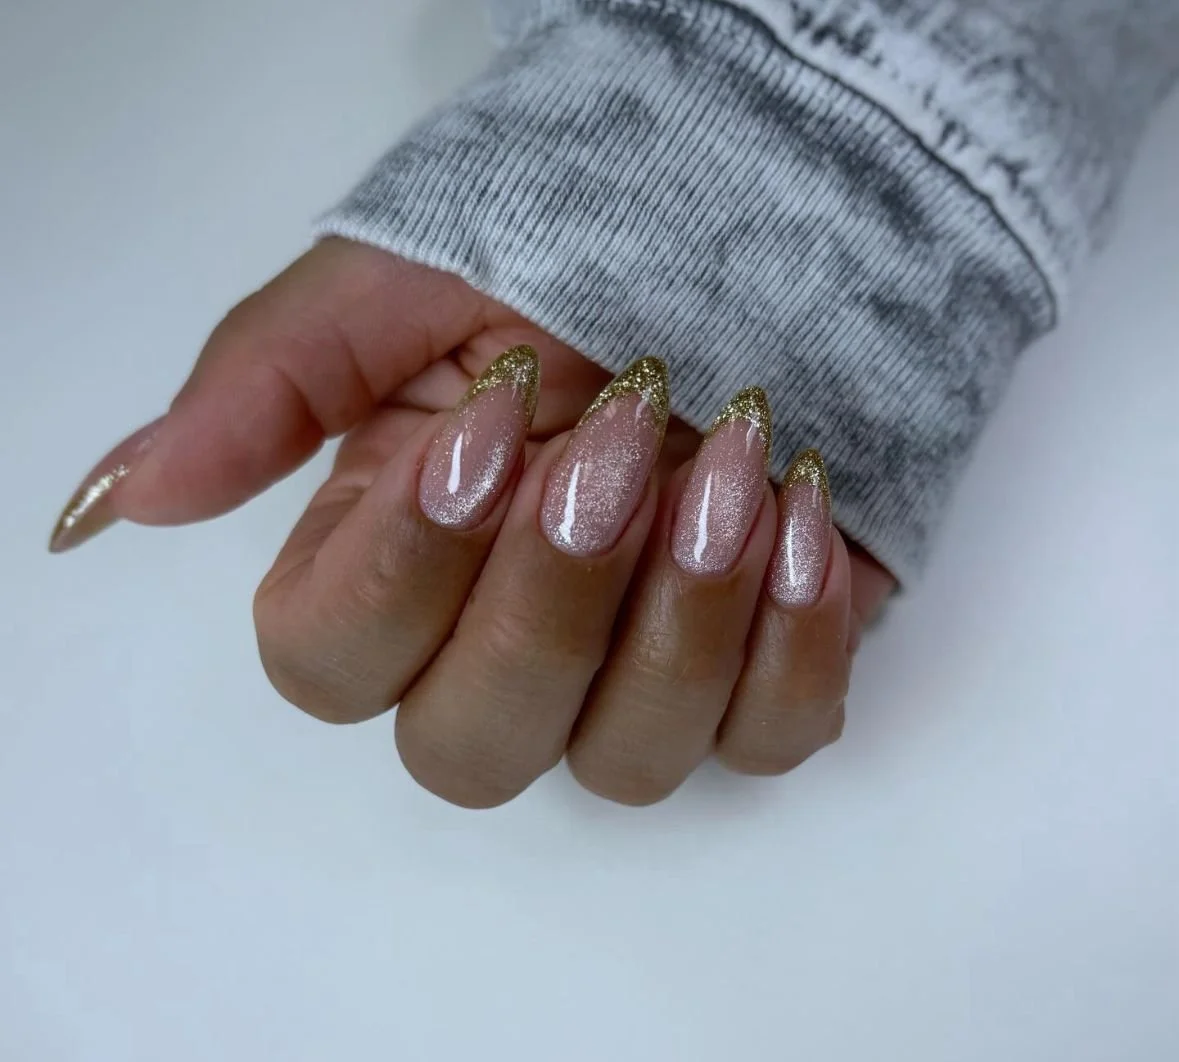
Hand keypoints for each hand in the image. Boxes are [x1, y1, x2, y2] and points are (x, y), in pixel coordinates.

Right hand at [50, 239, 894, 805]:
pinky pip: (771, 738)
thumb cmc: (557, 250)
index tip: (492, 422)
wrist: (733, 227)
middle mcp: (495, 651)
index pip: (333, 661)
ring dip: (680, 617)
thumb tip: (127, 499)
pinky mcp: (755, 677)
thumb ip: (265, 389)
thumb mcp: (399, 291)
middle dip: (548, 603)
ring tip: (734, 463)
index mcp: (386, 563)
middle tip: (623, 445)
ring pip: (622, 763)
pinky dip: (790, 642)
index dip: (404, 569)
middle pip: (471, 749)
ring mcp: (629, 681)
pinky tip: (802, 517)